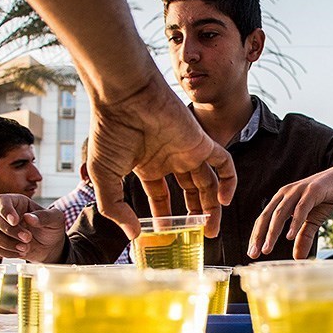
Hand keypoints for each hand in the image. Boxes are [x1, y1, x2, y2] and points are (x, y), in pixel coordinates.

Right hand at [0, 194, 66, 262]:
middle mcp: (5, 214)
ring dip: (6, 243)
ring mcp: (0, 229)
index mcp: (18, 203)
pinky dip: (6, 252)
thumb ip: (45, 216)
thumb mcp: (56, 220)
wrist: (51, 247)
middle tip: (28, 238)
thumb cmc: (52, 229)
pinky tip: (21, 252)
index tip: (15, 221)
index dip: (5, 210)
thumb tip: (28, 217)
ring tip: (25, 248)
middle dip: (11, 231)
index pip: (1, 200)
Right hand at [85, 71, 236, 239]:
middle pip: (190, 191)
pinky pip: (224, 163)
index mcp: (147, 165)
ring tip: (212, 230)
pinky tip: (224, 201)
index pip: (161, 195)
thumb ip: (115, 207)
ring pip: (208, 182)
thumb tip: (132, 235)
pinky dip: (229, 181)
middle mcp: (170, 158)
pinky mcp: (202, 141)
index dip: (165, 215)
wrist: (124, 95)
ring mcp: (187, 150)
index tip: (166, 234)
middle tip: (201, 237)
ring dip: (213, 206)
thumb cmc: (109, 130)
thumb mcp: (103, 176)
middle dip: (196, 214)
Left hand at [248, 163, 332, 259]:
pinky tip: (290, 236)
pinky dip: (294, 222)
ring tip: (267, 248)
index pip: (264, 219)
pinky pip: (300, 208)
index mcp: (281, 200)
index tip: (252, 252)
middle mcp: (285, 194)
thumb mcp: (311, 221)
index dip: (257, 235)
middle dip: (259, 236)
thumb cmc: (322, 199)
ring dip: (272, 232)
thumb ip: (303, 237)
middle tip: (254, 252)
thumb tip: (297, 258)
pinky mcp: (312, 191)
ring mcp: (298, 191)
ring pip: (280, 213)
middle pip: (267, 216)